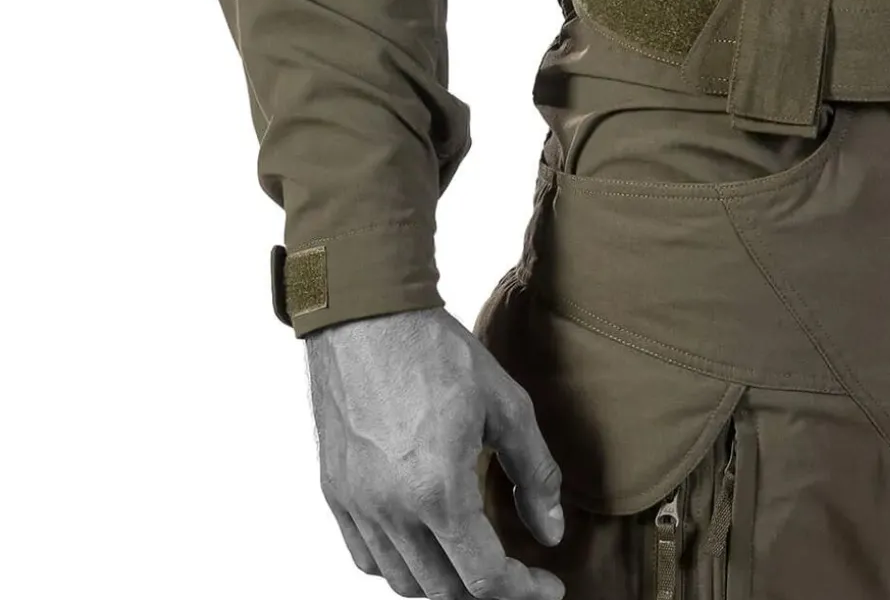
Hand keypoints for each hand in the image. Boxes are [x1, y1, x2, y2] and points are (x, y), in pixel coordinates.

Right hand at [306, 306, 566, 598]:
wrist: (368, 319)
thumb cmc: (438, 353)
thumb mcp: (506, 405)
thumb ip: (533, 474)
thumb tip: (551, 530)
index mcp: (437, 491)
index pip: (483, 578)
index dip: (522, 592)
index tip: (549, 587)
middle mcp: (391, 512)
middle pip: (444, 591)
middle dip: (488, 591)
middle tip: (520, 575)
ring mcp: (358, 508)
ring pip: (403, 583)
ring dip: (445, 583)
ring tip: (477, 559)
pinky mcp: (336, 496)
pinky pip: (368, 559)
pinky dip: (402, 566)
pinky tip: (427, 542)